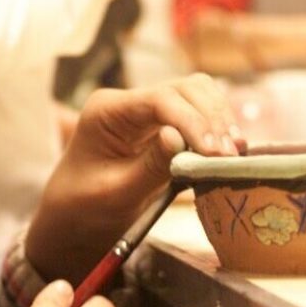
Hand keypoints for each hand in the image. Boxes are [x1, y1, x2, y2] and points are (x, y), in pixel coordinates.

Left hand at [26, 74, 243, 283]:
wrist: (72, 217)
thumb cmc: (84, 207)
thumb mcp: (115, 193)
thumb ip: (149, 167)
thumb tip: (179, 138)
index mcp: (106, 111)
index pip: (159, 101)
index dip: (193, 122)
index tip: (215, 151)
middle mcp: (128, 103)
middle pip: (185, 89)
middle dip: (211, 119)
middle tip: (229, 156)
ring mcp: (146, 111)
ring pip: (197, 95)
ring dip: (219, 121)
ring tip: (233, 154)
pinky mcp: (162, 125)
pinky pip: (197, 115)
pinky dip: (215, 129)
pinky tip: (226, 152)